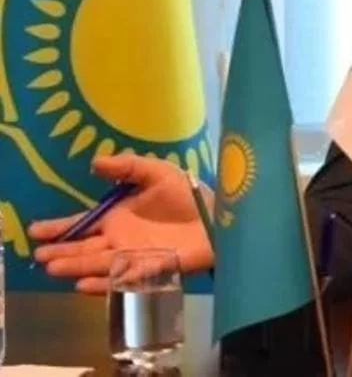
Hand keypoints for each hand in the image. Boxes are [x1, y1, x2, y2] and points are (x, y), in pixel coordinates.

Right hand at [29, 153, 215, 293]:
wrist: (220, 216)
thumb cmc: (189, 195)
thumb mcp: (158, 172)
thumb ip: (128, 166)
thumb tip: (94, 162)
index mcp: (118, 217)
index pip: (82, 225)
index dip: (59, 228)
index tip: (35, 231)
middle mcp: (120, 239)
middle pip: (85, 249)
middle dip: (62, 252)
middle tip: (39, 255)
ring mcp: (134, 257)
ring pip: (98, 264)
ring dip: (76, 267)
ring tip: (53, 268)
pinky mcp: (152, 270)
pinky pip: (123, 278)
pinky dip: (104, 283)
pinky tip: (84, 285)